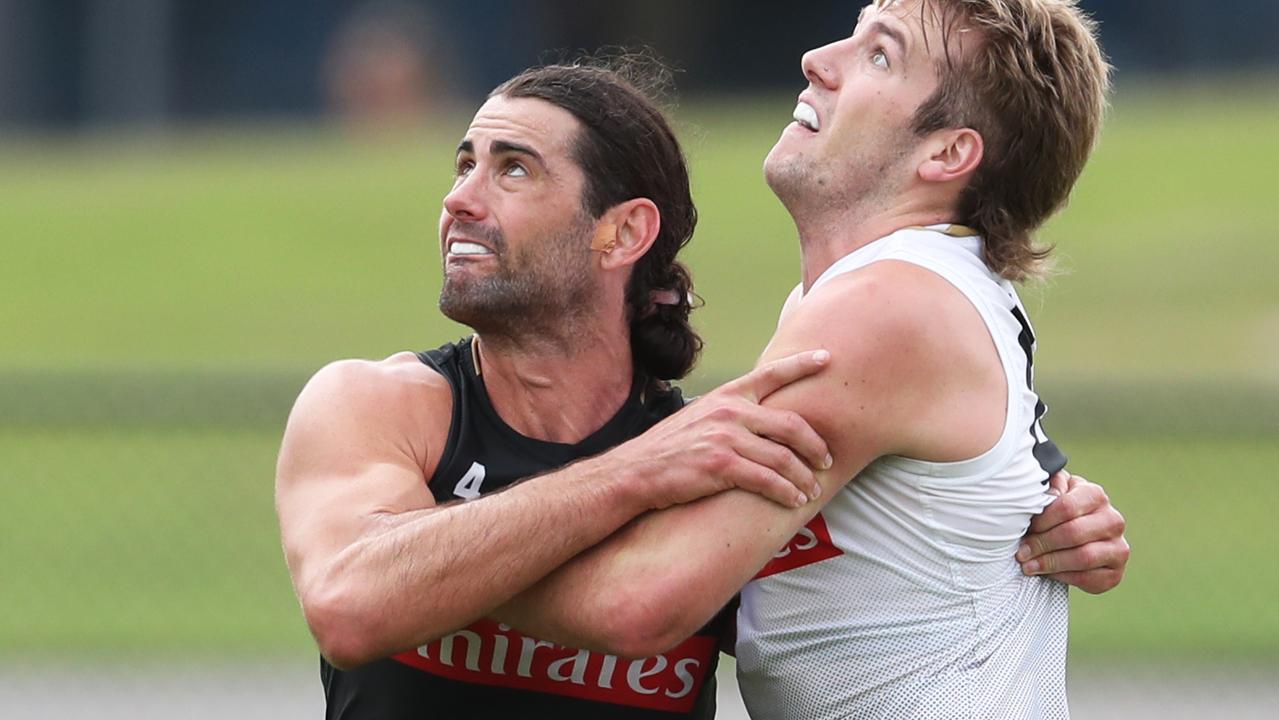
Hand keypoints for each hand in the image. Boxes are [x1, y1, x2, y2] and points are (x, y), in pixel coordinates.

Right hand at [609, 350, 833, 510]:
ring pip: (783, 457)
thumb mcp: (699, 417)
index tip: (826, 357)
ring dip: (804, 477)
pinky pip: (767, 480)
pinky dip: (786, 492)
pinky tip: (793, 500)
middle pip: (790, 424)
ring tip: (812, 489)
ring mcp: (725, 438)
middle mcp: (729, 412)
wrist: (635, 472)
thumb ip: (729, 414)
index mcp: (726, 396)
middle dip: (815, 445)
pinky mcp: (721, 466)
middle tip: (826, 460)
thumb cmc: (668, 449)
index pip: (770, 374)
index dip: (801, 364)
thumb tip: (759, 421)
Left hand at [1017, 471, 1128, 592]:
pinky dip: (1064, 577)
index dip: (1042, 521)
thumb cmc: (1059, 509)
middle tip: (1022, 552)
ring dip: (1051, 563)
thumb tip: (1047, 494)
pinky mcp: (1115, 572)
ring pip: (1083, 557)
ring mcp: (1118, 547)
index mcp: (1096, 495)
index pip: (1067, 507)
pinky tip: (1047, 574)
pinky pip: (1089, 578)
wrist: (1078, 534)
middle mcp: (1113, 520)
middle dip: (1042, 544)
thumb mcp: (1054, 491)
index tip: (1026, 529)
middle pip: (1074, 533)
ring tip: (1028, 566)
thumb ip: (1049, 487)